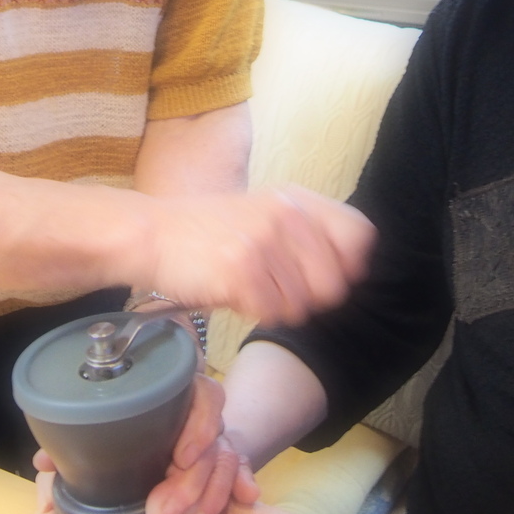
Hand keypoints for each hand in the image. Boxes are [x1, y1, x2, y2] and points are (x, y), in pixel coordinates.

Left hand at [33, 376, 266, 513]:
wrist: (165, 411)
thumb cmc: (129, 412)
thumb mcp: (105, 419)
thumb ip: (76, 441)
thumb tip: (45, 464)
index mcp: (177, 391)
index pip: (202, 395)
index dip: (198, 425)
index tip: (181, 457)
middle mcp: (202, 412)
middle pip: (215, 439)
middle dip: (192, 482)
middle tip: (164, 509)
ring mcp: (218, 435)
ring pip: (229, 458)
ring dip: (211, 492)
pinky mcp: (226, 459)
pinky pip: (244, 468)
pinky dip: (244, 483)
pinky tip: (246, 497)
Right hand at [139, 186, 374, 327]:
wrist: (153, 235)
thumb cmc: (209, 233)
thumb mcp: (265, 214)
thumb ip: (308, 233)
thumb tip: (353, 272)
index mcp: (297, 200)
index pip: (360, 235)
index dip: (350, 265)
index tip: (325, 275)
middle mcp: (286, 215)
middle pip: (334, 283)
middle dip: (308, 299)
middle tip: (276, 288)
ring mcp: (264, 241)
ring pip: (302, 306)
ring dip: (276, 307)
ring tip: (249, 286)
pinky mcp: (242, 270)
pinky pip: (272, 314)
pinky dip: (253, 313)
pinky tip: (233, 292)